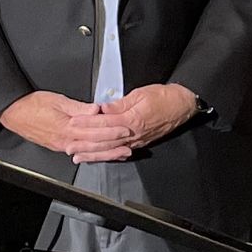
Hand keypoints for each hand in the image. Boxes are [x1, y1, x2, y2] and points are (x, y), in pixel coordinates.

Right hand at [0, 91, 132, 158]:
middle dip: (113, 145)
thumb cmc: (31, 104)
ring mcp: (61, 145)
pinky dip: (92, 154)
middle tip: (129, 144)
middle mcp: (65, 140)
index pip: (95, 131)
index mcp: (67, 127)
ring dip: (106, 153)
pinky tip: (100, 154)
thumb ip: (77, 107)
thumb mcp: (56, 99)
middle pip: (95, 144)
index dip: (112, 130)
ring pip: (88, 151)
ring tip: (120, 153)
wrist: (13, 113)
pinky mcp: (58, 146)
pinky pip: (80, 151)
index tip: (125, 128)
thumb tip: (95, 110)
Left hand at [82, 84, 198, 163]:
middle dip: (85, 144)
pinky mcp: (140, 143)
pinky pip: (120, 152)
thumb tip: (103, 109)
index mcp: (132, 120)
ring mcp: (137, 141)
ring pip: (111, 150)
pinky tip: (98, 158)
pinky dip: (107, 156)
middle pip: (104, 141)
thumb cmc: (164, 97)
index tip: (73, 122)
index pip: (104, 123)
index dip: (87, 123)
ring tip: (78, 157)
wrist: (183, 106)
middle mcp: (133, 134)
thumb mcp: (140, 94)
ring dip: (93, 154)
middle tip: (69, 146)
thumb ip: (120, 103)